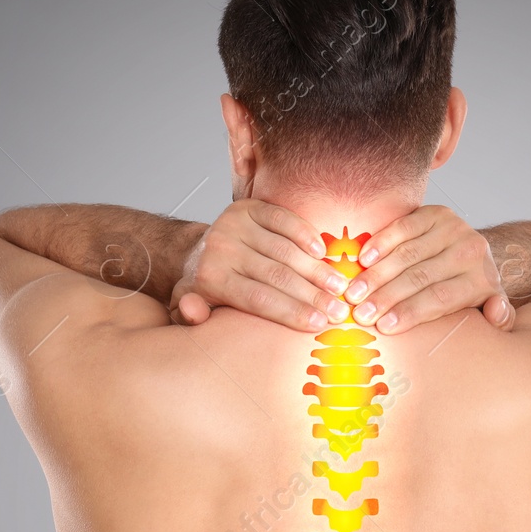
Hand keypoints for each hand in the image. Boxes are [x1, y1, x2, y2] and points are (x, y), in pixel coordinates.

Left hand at [169, 199, 353, 331]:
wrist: (192, 251)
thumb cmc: (204, 288)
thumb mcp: (190, 307)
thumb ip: (190, 314)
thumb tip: (192, 312)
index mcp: (210, 279)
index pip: (259, 299)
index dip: (292, 312)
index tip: (320, 324)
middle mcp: (222, 248)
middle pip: (276, 276)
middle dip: (312, 295)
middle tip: (340, 310)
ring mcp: (235, 225)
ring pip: (284, 250)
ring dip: (316, 269)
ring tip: (340, 287)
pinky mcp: (248, 207)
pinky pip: (283, 219)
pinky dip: (306, 235)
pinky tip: (324, 253)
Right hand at [345, 205, 515, 334]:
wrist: (476, 251)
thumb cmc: (472, 290)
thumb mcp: (490, 308)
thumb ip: (499, 318)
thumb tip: (497, 313)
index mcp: (482, 280)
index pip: (440, 298)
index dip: (410, 312)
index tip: (383, 326)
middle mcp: (470, 251)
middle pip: (421, 277)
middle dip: (387, 296)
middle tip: (360, 313)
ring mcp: (453, 229)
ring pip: (408, 253)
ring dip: (377, 274)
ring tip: (353, 292)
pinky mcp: (436, 213)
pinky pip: (403, 227)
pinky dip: (381, 242)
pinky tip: (362, 259)